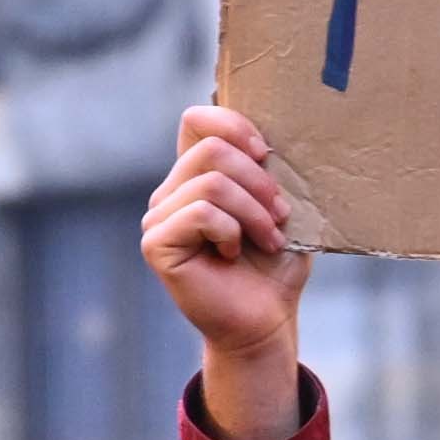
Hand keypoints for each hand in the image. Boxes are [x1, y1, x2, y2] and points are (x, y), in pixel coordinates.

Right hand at [146, 108, 318, 439]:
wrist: (265, 320)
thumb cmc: (274, 266)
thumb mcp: (282, 208)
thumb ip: (269, 171)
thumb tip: (274, 140)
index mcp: (197, 176)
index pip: (197, 120)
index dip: (232, 124)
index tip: (266, 153)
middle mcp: (172, 192)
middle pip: (210, 149)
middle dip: (258, 180)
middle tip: (281, 214)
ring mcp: (159, 218)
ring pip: (211, 183)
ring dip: (253, 212)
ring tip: (270, 239)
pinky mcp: (156, 244)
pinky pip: (199, 214)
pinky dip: (230, 231)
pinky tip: (234, 253)